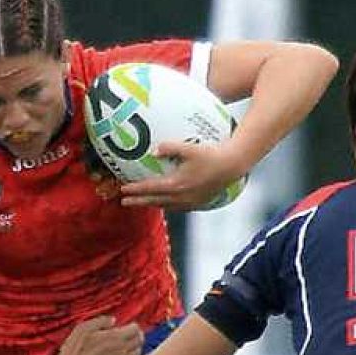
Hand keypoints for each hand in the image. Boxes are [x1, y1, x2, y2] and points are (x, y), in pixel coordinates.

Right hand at [53, 315, 142, 354]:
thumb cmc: (75, 350)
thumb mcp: (84, 328)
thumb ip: (101, 321)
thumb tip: (113, 320)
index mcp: (115, 337)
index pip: (135, 329)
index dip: (134, 326)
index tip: (130, 326)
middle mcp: (122, 350)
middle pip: (139, 341)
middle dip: (137, 336)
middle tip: (133, 335)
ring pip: (137, 353)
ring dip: (135, 347)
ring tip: (129, 345)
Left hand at [118, 140, 246, 210]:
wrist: (233, 166)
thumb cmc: (211, 154)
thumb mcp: (189, 148)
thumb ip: (170, 147)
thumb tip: (155, 149)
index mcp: (176, 185)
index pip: (150, 189)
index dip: (135, 190)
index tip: (122, 190)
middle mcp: (181, 197)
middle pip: (154, 201)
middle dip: (138, 202)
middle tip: (124, 201)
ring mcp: (191, 202)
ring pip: (166, 206)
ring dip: (153, 204)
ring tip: (143, 202)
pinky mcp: (199, 203)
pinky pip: (178, 207)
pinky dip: (167, 205)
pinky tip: (166, 201)